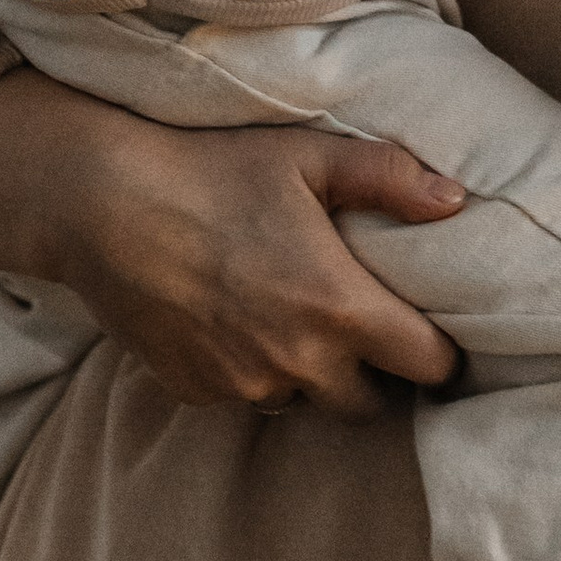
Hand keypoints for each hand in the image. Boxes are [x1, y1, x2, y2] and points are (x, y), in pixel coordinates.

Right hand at [0, 70, 464, 416]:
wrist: (104, 205)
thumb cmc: (213, 170)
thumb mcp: (309, 156)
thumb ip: (390, 178)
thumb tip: (456, 200)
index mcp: (339, 307)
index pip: (427, 366)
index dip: (441, 353)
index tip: (436, 334)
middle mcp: (297, 361)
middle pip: (369, 404)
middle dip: (378, 375)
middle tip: (371, 331)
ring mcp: (243, 383)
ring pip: (304, 402)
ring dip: (313, 375)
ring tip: (300, 320)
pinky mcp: (197, 392)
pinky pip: (246, 396)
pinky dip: (255, 371)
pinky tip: (240, 320)